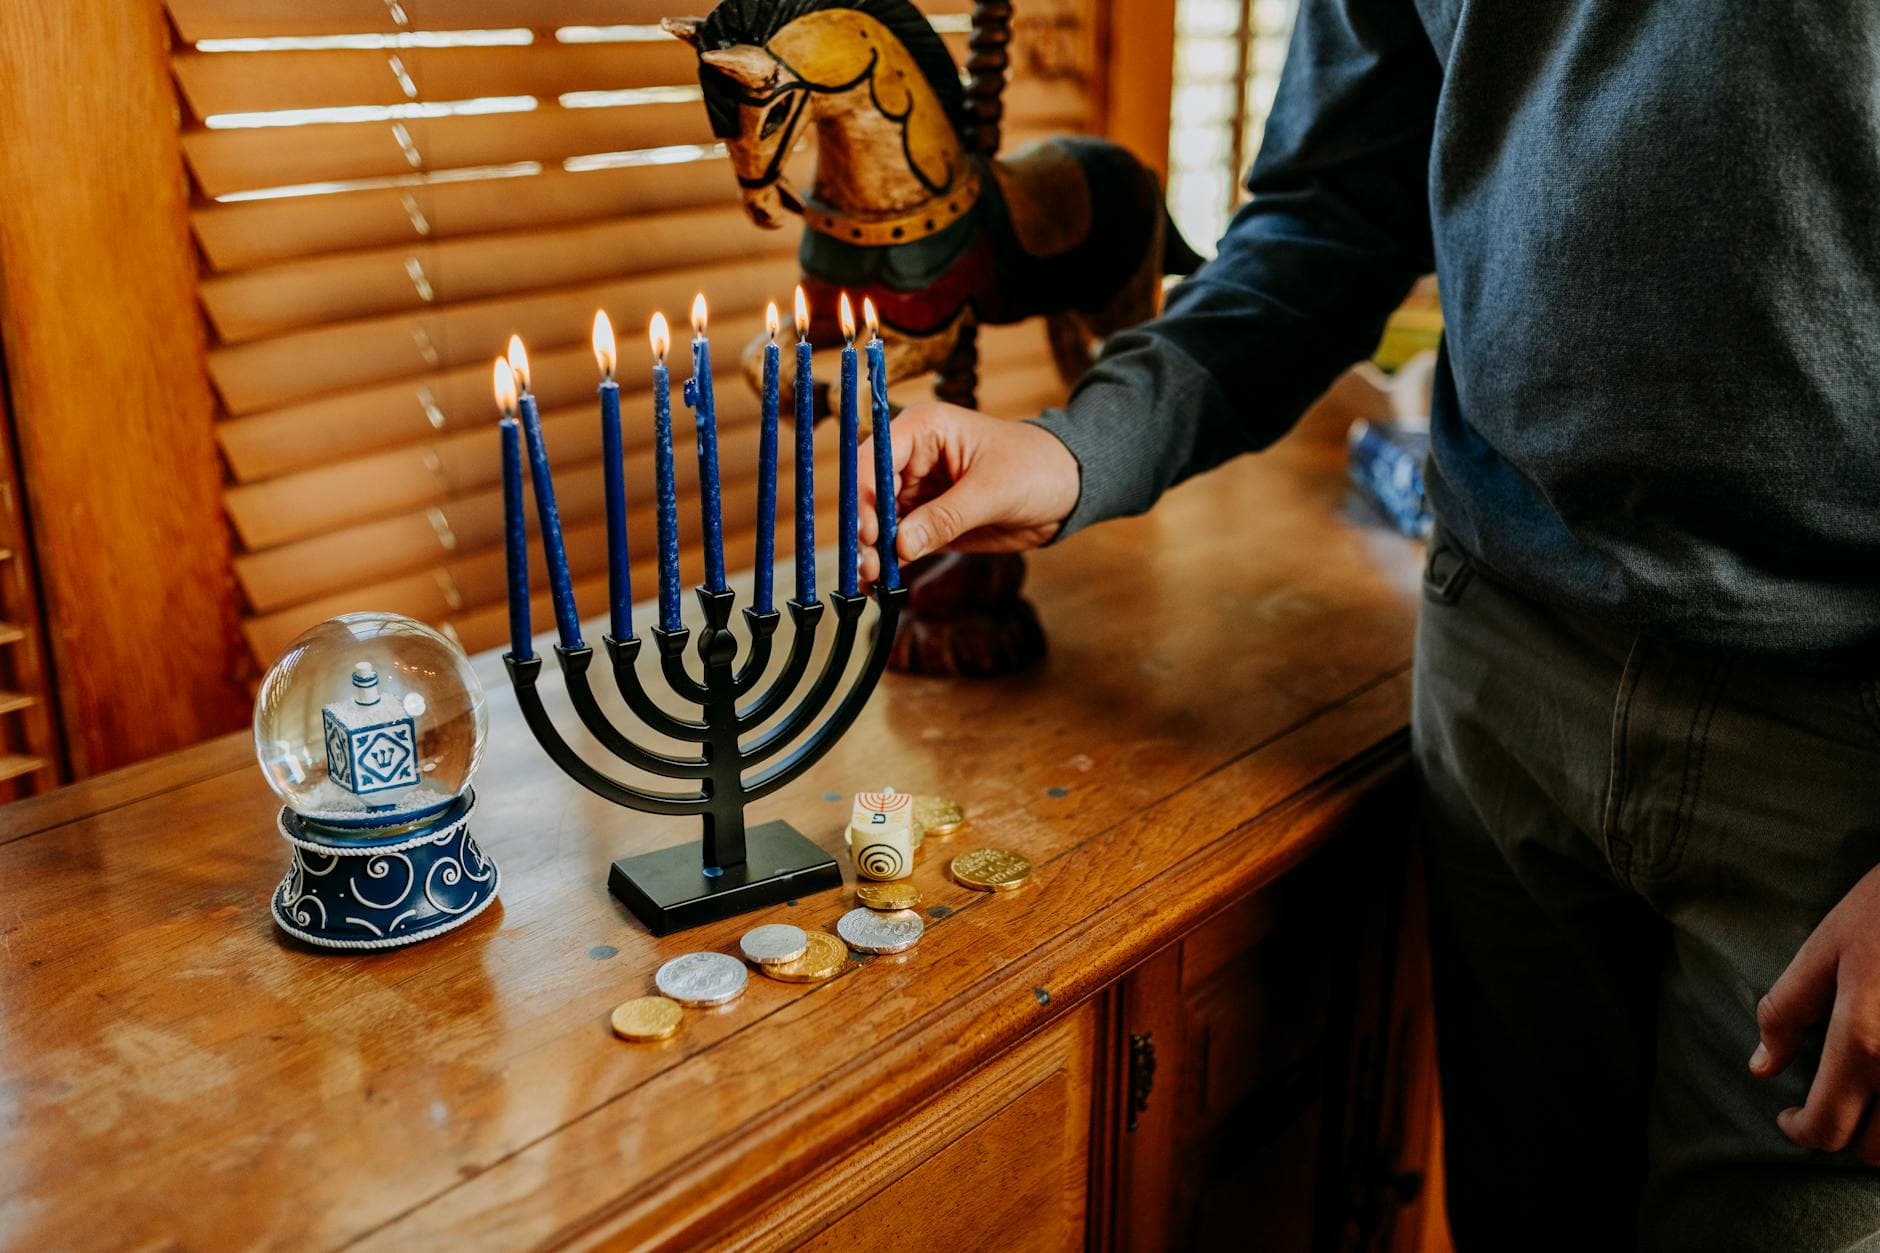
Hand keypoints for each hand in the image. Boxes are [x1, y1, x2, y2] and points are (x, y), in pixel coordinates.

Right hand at [857, 401, 1079, 582]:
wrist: (1066, 490)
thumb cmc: (1036, 469)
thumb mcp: (993, 491)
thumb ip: (946, 518)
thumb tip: (901, 545)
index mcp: (924, 430)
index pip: (875, 458)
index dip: (865, 494)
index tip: (870, 532)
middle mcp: (911, 458)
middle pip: (868, 493)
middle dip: (863, 530)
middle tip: (866, 567)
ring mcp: (916, 491)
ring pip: (877, 522)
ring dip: (870, 552)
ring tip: (871, 581)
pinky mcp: (924, 521)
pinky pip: (896, 543)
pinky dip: (886, 563)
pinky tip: (878, 586)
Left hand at [1752, 863, 1879, 1159]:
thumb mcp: (1824, 950)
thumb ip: (1786, 1012)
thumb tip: (1760, 1067)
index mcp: (1866, 1042)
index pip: (1828, 1127)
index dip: (1801, 1131)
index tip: (1791, 1116)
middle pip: (1879, 1150)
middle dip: (1849, 1134)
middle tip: (1833, 1104)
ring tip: (1870, 1096)